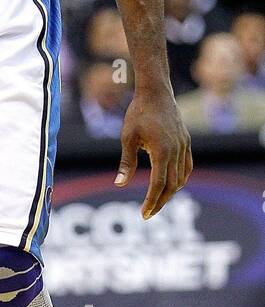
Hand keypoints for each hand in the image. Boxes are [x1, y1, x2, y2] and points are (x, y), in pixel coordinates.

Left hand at [115, 91, 192, 218]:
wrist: (156, 92)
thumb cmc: (138, 113)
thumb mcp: (127, 137)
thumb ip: (127, 162)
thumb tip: (119, 184)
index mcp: (162, 151)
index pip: (158, 184)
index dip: (151, 201)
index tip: (143, 214)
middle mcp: (176, 151)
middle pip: (172, 185)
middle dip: (160, 202)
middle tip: (148, 213)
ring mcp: (184, 146)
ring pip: (181, 178)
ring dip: (170, 192)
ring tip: (157, 201)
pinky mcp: (186, 141)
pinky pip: (187, 166)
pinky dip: (181, 179)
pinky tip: (172, 185)